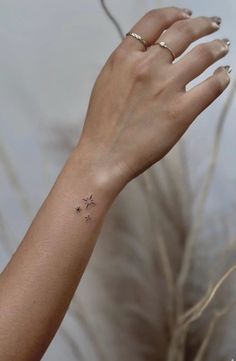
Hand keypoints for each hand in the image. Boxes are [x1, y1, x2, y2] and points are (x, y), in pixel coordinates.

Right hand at [76, 7, 230, 193]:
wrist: (104, 156)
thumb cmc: (102, 126)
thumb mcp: (107, 83)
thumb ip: (128, 64)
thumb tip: (151, 54)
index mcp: (124, 58)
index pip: (154, 21)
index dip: (174, 13)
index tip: (185, 15)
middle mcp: (146, 67)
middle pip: (182, 32)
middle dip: (201, 24)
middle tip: (211, 25)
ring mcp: (165, 88)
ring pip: (202, 55)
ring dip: (216, 47)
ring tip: (222, 47)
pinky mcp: (181, 111)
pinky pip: (211, 87)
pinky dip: (221, 77)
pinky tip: (223, 75)